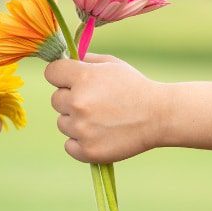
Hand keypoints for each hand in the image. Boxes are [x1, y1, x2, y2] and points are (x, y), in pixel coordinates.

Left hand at [44, 53, 162, 162]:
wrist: (159, 116)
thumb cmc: (135, 88)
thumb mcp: (112, 65)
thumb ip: (85, 60)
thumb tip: (63, 60)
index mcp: (83, 77)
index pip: (51, 73)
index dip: (61, 76)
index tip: (71, 81)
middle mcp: (78, 102)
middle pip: (56, 100)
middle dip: (71, 100)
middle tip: (96, 103)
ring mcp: (82, 128)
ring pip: (62, 123)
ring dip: (77, 122)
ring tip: (102, 120)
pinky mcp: (87, 150)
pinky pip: (69, 145)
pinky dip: (81, 143)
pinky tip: (99, 135)